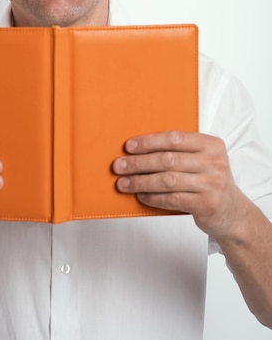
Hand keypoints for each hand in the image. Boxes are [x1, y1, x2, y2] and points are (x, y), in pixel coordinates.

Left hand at [112, 131, 241, 238]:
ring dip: (141, 182)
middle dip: (139, 163)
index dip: (149, 141)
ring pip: (168, 180)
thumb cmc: (208, 180)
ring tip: (123, 183)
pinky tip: (141, 196)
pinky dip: (153, 197)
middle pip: (168, 160)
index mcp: (211, 144)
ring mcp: (213, 184)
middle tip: (119, 166)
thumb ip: (179, 152)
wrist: (232, 212)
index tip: (128, 146)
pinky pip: (173, 199)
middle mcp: (214, 162)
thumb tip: (137, 150)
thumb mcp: (201, 160)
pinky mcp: (208, 204)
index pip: (174, 138)